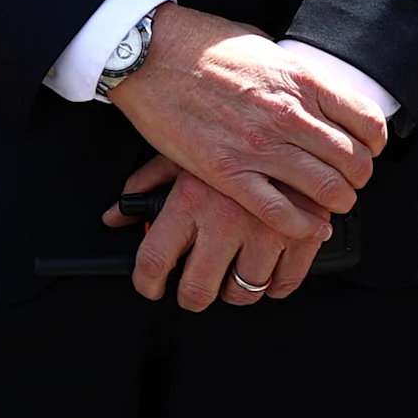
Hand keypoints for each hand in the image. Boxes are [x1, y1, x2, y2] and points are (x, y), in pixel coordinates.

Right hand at [103, 5, 383, 243]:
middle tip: (345, 181)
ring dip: (335, 203)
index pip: (369, 124)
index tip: (364, 150)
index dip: (374, 144)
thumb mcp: (264, 48)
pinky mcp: (227, 172)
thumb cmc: (201, 45)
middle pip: (354, 163)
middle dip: (357, 178)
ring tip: (326, 203)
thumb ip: (296, 78)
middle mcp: (289, 115)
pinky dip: (302, 225)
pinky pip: (281, 213)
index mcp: (302, 80)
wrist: (146, 54)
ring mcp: (259, 146)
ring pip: (327, 191)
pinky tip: (304, 224)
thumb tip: (317, 97)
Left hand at [110, 157, 325, 309]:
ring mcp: (266, 232)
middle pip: (198, 288)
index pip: (155, 258)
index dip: (147, 283)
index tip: (150, 286)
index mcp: (190, 200)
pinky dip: (273, 285)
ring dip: (234, 290)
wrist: (294, 120)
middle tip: (192, 289)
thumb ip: (145, 186)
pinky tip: (265, 268)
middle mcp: (226, 221)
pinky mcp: (302, 238)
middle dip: (191, 296)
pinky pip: (284, 284)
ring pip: (243, 292)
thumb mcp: (183, 153)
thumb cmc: (230, 136)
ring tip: (231, 272)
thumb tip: (115, 217)